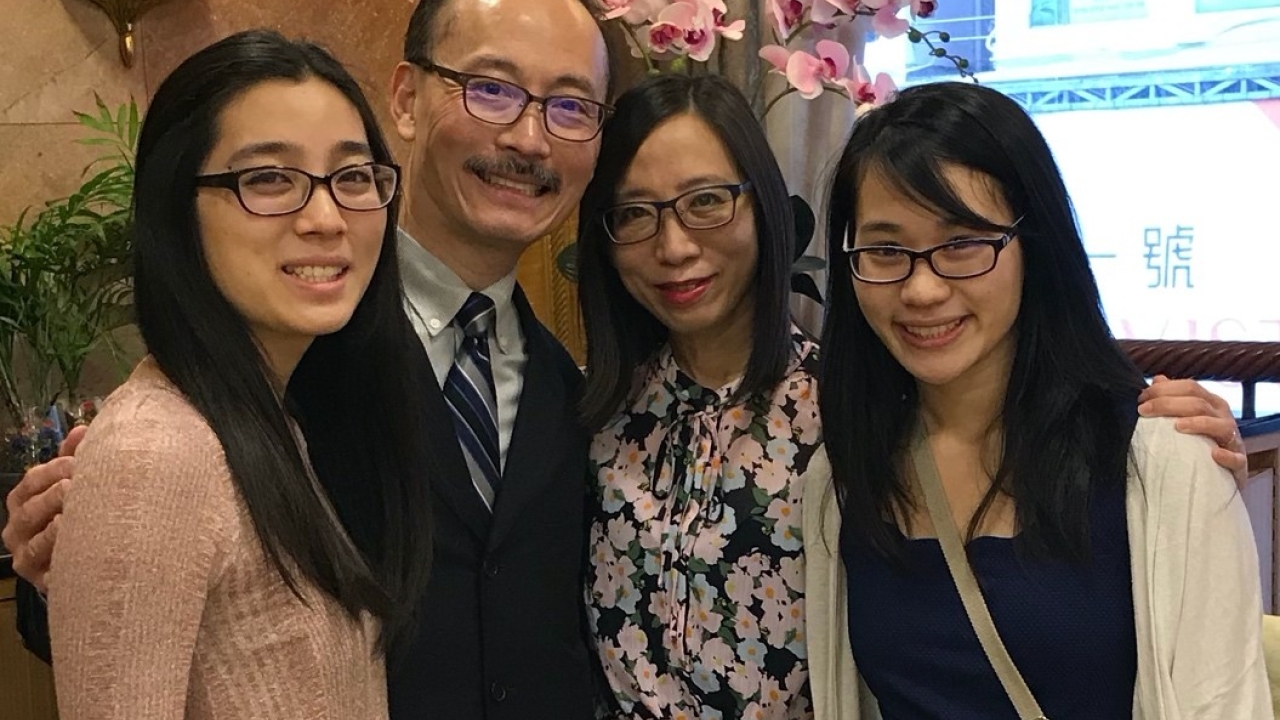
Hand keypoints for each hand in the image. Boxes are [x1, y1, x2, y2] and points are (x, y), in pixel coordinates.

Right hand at [2, 425, 86, 592]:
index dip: (56, 469)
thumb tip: (82, 431)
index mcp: (21, 501)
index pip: (32, 481)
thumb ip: (72, 458)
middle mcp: (17, 530)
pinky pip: (51, 570)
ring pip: (39, 541)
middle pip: (33, 509)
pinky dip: (64, 558)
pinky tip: (80, 546)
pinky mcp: (43, 581)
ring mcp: (27, 557)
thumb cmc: (77, 513)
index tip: (81, 463)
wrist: (83, 562)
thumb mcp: (70, 484)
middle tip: (83, 485)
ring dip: (59, 528)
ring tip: (75, 516)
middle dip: (59, 495)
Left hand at [1138, 375, 1246, 487]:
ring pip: (1219, 425)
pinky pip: (1236, 458)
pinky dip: (1226, 456)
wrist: (1224, 473)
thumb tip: (1157, 379)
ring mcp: (1233, 439)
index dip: (1165, 389)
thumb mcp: (1189, 417)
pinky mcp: (1239, 463)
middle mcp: (1223, 417)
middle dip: (1168, 404)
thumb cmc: (1202, 441)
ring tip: (1176, 427)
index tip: (1142, 398)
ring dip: (1198, 424)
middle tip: (1144, 411)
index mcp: (1211, 403)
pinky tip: (1214, 454)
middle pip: (1199, 403)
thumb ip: (1174, 398)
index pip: (1190, 387)